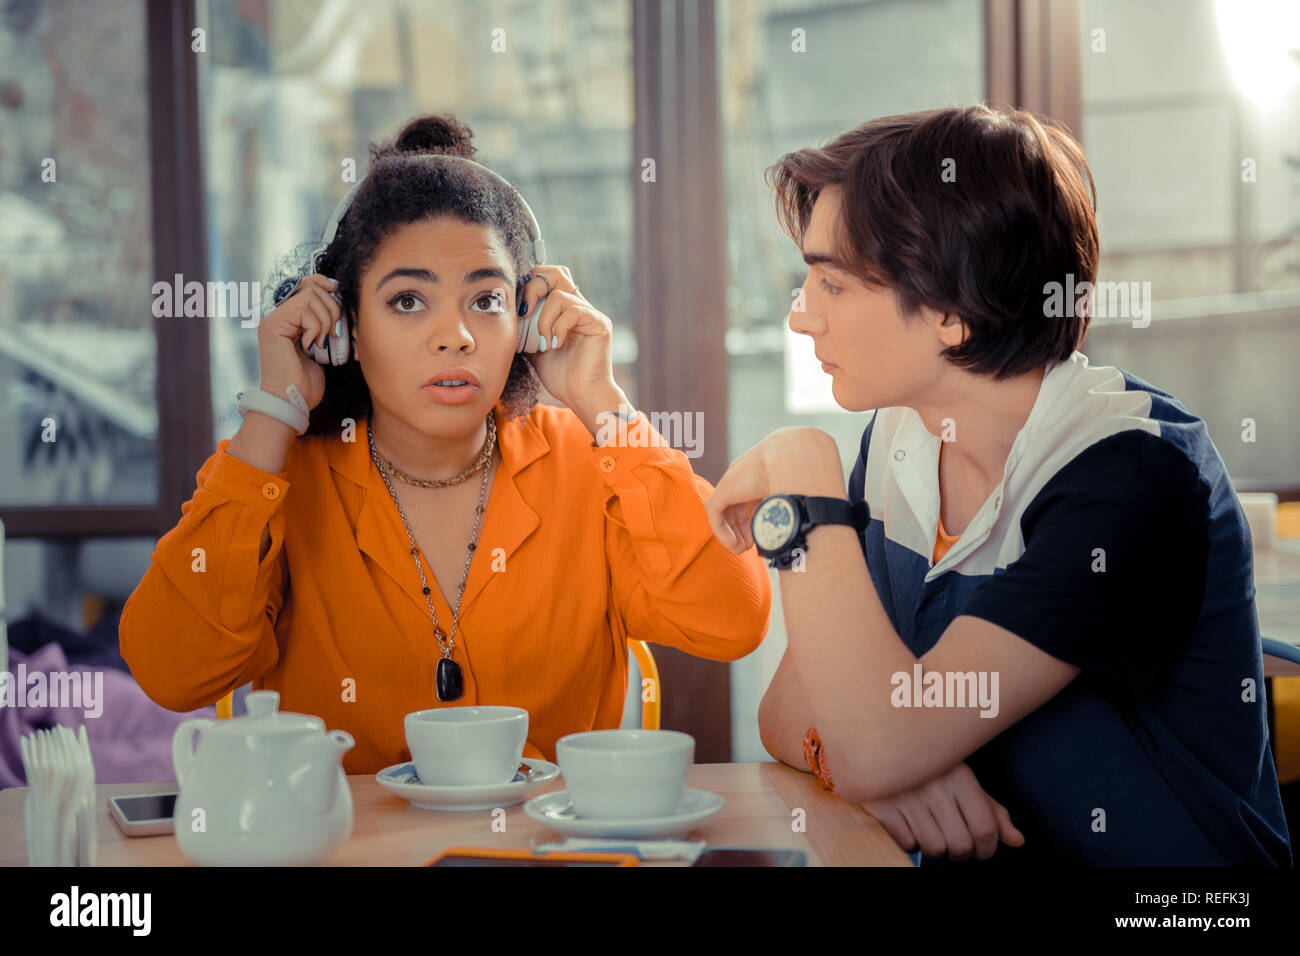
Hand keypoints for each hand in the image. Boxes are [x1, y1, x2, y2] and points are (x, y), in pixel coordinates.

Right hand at [257, 272, 337, 409]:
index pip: (307, 285)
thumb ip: (325, 325)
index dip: (326, 285)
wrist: (293, 401)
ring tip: (322, 341)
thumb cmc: (306, 382)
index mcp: (289, 319)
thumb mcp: (322, 348)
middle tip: (332, 334)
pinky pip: (304, 310)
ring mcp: (273, 320)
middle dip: (331, 309)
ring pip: (310, 296)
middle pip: (312, 288)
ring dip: (325, 320)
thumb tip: (340, 303)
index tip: (340, 296)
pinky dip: (315, 327)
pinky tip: (311, 345)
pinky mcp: (272, 326)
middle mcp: (278, 316)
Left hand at [518, 265, 616, 410]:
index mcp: (563, 309)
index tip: (517, 311)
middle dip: (533, 289)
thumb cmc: (560, 376)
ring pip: (559, 293)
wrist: (579, 396)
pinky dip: (556, 327)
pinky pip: (572, 309)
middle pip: (555, 272)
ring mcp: (590, 313)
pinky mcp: (599, 322)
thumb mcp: (533, 346)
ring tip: (543, 342)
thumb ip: (525, 327)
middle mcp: (579, 306)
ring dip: (543, 319)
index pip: (547, 277)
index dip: (528, 286)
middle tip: (525, 314)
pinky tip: (555, 345)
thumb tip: (506, 311)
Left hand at [705, 428, 844, 552]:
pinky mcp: (726, 487)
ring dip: (732, 531)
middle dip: (745, 525)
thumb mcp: (812, 484)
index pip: (759, 490)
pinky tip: (732, 545)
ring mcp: (738, 476)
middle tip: (749, 547)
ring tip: (739, 550)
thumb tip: (815, 522)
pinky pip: (715, 511)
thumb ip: (807, 499)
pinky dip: (722, 530)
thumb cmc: (815, 473)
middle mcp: (752, 469)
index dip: (762, 513)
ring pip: (726, 506)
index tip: (768, 532)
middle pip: (741, 500)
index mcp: (772, 464)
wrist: (802, 458)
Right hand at [863, 762, 1024, 861]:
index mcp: (959, 775)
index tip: (982, 850)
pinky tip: (909, 825)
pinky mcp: (880, 805)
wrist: (875, 743)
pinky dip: (910, 841)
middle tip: (957, 847)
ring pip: (934, 848)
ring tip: (932, 833)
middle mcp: (934, 785)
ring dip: (936, 849)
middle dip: (962, 854)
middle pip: (961, 845)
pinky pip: (906, 842)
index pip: (985, 829)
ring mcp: (905, 795)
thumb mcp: (962, 779)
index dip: (988, 849)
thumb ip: (991, 810)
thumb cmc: (927, 764)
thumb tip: (1017, 841)